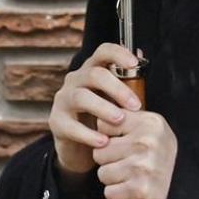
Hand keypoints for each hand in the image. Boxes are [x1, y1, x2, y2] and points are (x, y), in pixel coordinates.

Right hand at [48, 43, 143, 177]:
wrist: (82, 146)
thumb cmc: (105, 115)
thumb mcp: (120, 98)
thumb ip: (130, 81)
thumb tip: (142, 55)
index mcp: (94, 70)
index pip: (103, 52)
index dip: (118, 54)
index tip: (134, 64)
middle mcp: (76, 80)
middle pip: (93, 74)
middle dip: (117, 89)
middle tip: (136, 105)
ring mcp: (64, 100)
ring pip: (81, 97)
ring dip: (103, 108)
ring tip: (120, 120)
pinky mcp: (56, 122)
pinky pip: (70, 126)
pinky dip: (88, 134)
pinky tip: (103, 142)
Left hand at [92, 108, 176, 198]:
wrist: (186, 185)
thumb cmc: (161, 156)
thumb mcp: (153, 129)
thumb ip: (127, 119)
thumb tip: (98, 116)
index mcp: (150, 123)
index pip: (103, 125)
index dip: (110, 137)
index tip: (124, 143)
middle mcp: (147, 143)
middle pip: (99, 152)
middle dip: (110, 161)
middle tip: (130, 163)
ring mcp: (144, 167)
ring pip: (103, 173)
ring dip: (114, 179)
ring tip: (133, 176)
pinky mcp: (140, 190)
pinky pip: (109, 193)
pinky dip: (119, 195)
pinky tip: (133, 190)